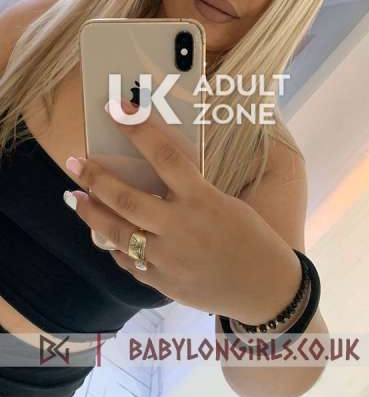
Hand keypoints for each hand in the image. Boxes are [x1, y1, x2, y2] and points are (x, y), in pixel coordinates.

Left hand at [64, 97, 272, 320]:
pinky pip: (128, 262)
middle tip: (74, 162)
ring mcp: (168, 258)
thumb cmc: (252, 238)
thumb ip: (190, 192)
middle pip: (126, 198)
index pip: (163, 155)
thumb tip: (155, 178)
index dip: (137, 129)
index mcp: (202, 199)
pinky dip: (115, 246)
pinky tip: (107, 237)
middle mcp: (180, 227)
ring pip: (117, 233)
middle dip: (95, 177)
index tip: (117, 109)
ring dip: (91, 213)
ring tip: (74, 197)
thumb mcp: (224, 203)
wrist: (266, 287)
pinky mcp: (163, 283)